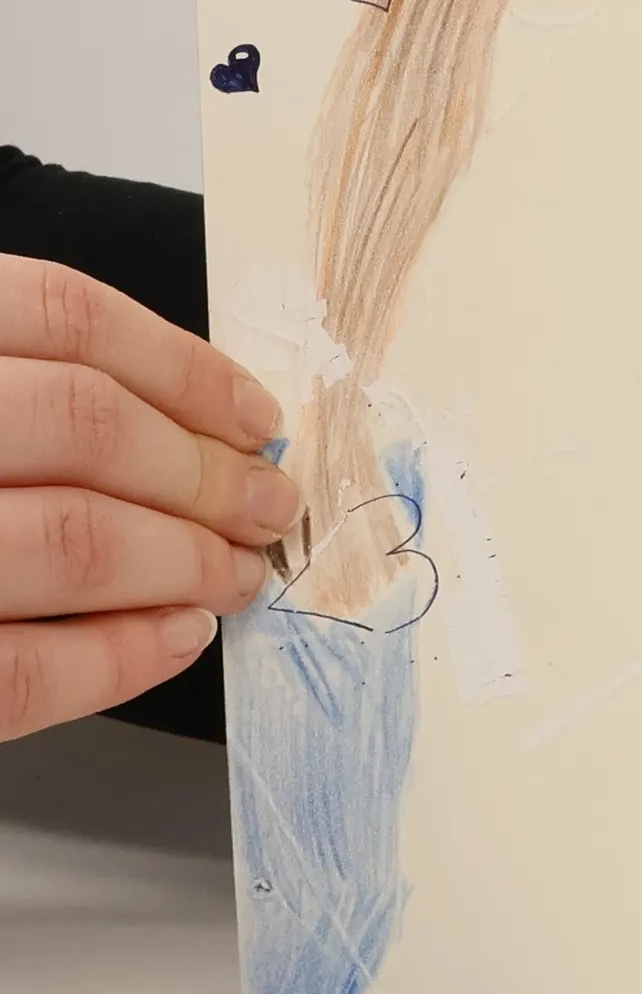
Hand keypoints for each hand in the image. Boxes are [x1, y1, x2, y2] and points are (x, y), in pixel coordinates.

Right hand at [0, 256, 300, 741]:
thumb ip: (10, 376)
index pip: (62, 320)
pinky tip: (171, 641)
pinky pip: (16, 672)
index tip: (252, 412)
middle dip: (204, 474)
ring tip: (234, 573)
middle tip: (265, 505)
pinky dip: (116, 661)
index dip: (184, 367)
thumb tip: (179, 416)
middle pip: (87, 429)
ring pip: (73, 543)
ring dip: (184, 563)